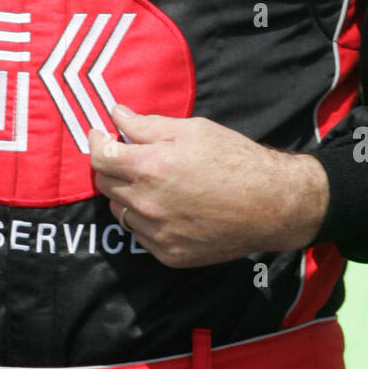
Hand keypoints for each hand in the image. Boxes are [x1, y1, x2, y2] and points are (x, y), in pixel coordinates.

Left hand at [89, 104, 328, 267]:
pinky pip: (140, 234)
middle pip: (105, 184)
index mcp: (151, 166)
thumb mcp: (193, 130)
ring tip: (152, 181)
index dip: (96, 142)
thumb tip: (116, 114)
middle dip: (110, 166)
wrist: (271, 205)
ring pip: (120, 211)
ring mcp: (157, 232)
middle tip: (128, 155)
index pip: (100, 157)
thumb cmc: (235, 159)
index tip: (101, 134)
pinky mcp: (169, 254)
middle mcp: (148, 203)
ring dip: (126, 193)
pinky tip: (167, 206)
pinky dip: (144, 219)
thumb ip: (147, 125)